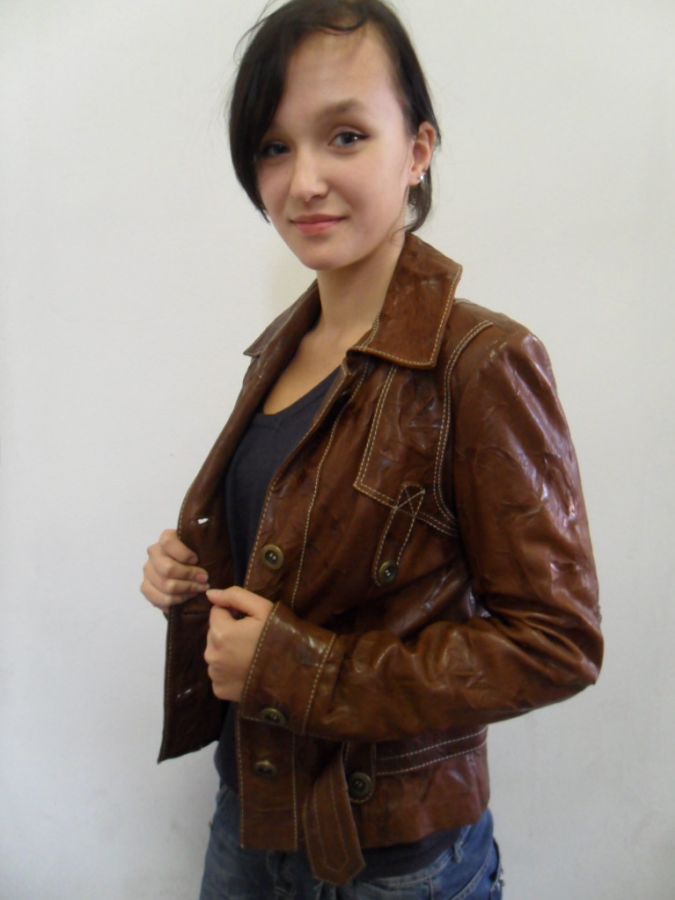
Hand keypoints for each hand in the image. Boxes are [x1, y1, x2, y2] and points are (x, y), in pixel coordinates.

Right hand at [141, 528, 209, 611]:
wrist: (189, 569)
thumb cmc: (198, 556)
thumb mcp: (203, 547)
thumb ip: (205, 548)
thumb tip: (207, 560)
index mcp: (166, 537)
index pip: (168, 543)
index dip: (184, 554)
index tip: (197, 560)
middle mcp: (154, 552)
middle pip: (168, 569)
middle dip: (189, 577)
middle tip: (204, 580)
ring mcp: (148, 570)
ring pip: (165, 585)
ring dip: (185, 590)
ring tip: (198, 590)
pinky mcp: (146, 587)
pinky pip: (158, 598)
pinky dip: (175, 601)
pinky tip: (186, 597)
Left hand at [204, 587, 274, 701]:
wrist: (293, 675)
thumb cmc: (278, 636)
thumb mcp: (262, 608)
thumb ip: (234, 595)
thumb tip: (209, 593)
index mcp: (219, 632)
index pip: (216, 612)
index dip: (233, 613)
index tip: (249, 621)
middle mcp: (211, 655)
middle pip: (214, 633)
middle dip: (228, 632)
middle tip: (251, 638)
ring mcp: (215, 675)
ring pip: (216, 653)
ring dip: (227, 651)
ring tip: (250, 655)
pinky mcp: (220, 690)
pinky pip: (219, 674)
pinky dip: (229, 671)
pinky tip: (246, 670)